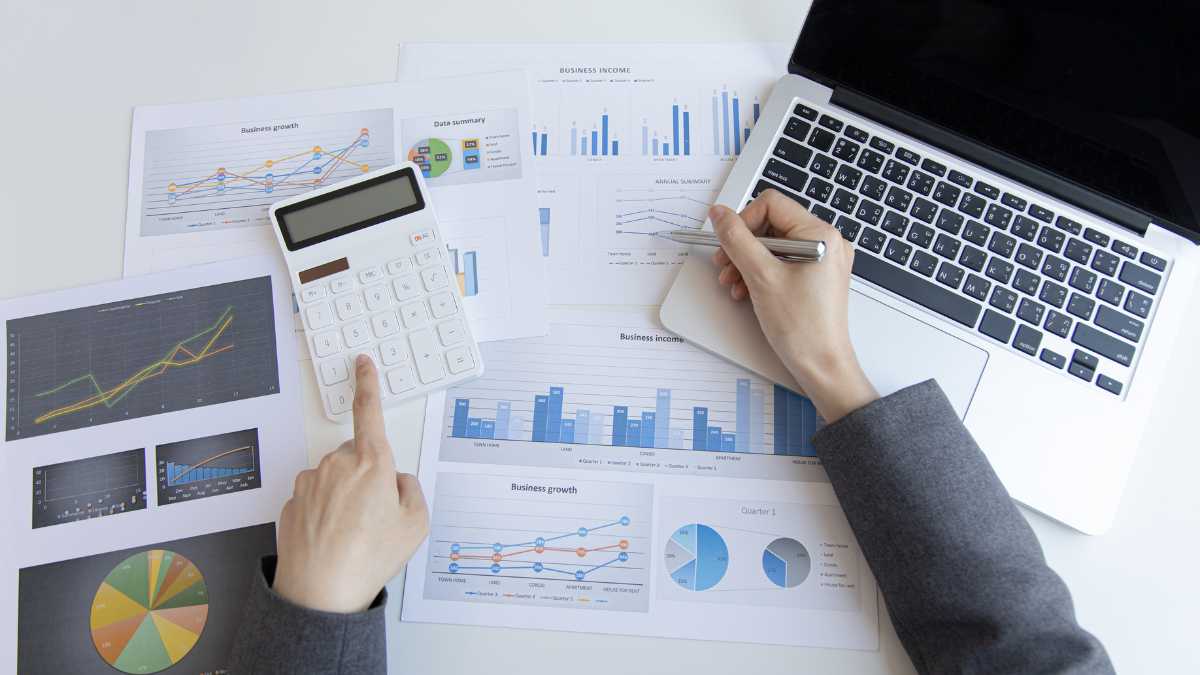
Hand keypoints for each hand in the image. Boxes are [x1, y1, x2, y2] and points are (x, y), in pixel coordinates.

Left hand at [273, 355, 428, 612]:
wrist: (320, 592)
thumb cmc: (370, 558)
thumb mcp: (416, 525)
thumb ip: (412, 491)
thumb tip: (397, 480)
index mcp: (372, 462)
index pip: (369, 411)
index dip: (368, 383)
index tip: (362, 363)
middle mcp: (337, 464)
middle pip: (357, 455)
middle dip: (367, 474)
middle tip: (377, 515)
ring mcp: (310, 482)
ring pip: (334, 477)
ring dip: (344, 495)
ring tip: (353, 535)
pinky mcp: (292, 502)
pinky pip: (315, 498)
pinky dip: (325, 513)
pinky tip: (332, 539)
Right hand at [710, 190, 877, 421]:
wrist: (821, 366)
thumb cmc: (803, 328)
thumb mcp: (761, 277)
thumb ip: (737, 240)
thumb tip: (720, 214)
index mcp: (821, 235)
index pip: (772, 204)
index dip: (743, 220)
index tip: (727, 241)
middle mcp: (826, 242)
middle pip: (771, 224)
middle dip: (743, 245)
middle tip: (724, 265)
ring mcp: (822, 260)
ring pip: (773, 245)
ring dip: (747, 261)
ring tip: (733, 283)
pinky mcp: (815, 276)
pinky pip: (782, 262)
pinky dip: (760, 272)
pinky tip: (746, 290)